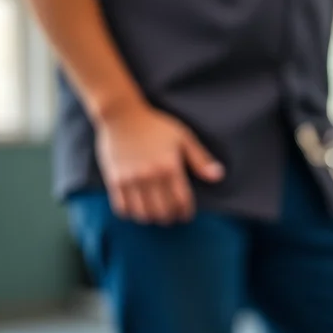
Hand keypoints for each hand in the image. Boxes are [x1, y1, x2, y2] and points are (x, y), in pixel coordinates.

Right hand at [94, 101, 224, 224]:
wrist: (122, 115)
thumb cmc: (155, 125)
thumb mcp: (183, 138)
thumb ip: (200, 159)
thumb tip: (218, 177)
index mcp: (169, 167)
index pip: (181, 201)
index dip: (185, 212)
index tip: (186, 215)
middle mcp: (150, 176)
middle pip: (162, 211)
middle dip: (170, 217)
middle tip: (171, 215)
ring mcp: (130, 179)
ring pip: (142, 213)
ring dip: (151, 218)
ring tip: (155, 214)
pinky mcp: (114, 179)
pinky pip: (122, 208)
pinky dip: (130, 214)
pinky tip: (136, 209)